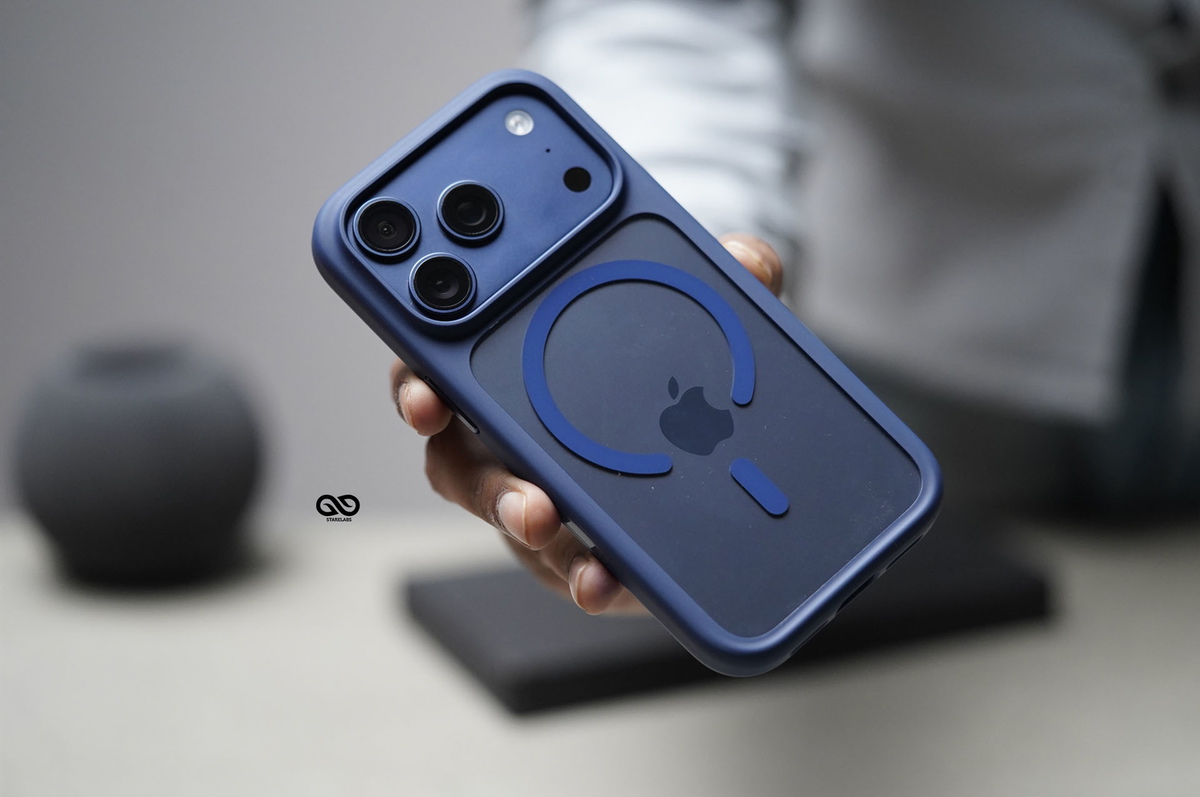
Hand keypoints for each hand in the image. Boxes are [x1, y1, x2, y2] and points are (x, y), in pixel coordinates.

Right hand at [391, 233, 782, 613]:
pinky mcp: (584, 549)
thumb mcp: (706, 308)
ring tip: (581, 560)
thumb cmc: (676, 359)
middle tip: (531, 503)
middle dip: (492, 488)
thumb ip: (724, 276)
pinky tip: (616, 581)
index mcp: (514, 368)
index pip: (445, 370)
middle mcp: (511, 438)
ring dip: (540, 540)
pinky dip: (593, 579)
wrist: (722, 434)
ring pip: (516, 525)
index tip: (428, 399)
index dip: (420, 385)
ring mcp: (544, 497)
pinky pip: (574, 569)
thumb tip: (749, 261)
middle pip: (467, 466)